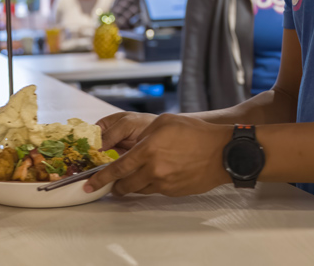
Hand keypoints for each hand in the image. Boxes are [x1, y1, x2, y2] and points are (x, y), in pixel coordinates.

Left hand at [84, 113, 229, 196]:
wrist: (224, 152)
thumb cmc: (196, 133)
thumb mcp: (163, 123)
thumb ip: (143, 135)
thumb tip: (132, 145)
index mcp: (148, 151)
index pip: (117, 168)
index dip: (101, 178)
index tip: (89, 184)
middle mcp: (154, 170)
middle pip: (125, 184)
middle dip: (114, 186)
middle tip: (109, 184)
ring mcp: (165, 183)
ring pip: (139, 189)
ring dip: (132, 185)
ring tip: (131, 179)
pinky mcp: (175, 191)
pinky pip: (155, 190)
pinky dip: (150, 185)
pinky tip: (155, 175)